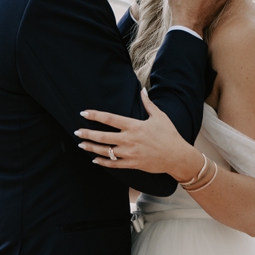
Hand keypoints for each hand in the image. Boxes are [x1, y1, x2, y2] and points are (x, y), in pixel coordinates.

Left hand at [76, 89, 201, 178]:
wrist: (177, 157)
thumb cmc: (169, 135)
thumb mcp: (160, 116)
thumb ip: (148, 103)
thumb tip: (142, 90)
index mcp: (134, 126)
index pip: (110, 119)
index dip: (95, 115)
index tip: (83, 113)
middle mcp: (129, 139)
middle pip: (103, 136)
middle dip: (87, 133)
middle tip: (76, 131)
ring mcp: (130, 153)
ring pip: (105, 151)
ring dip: (91, 148)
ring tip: (81, 144)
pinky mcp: (132, 164)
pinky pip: (113, 164)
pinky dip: (102, 163)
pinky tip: (94, 160)